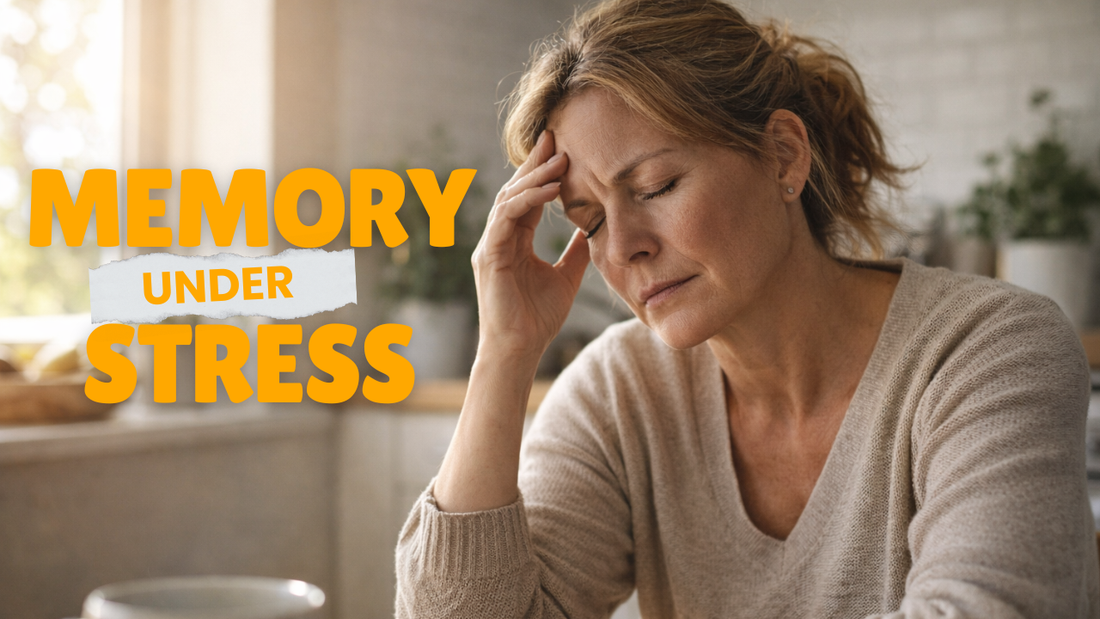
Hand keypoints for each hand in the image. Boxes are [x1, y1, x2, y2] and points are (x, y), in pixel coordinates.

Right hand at [471, 130, 588, 362]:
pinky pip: (506, 218)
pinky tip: (550, 190)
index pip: (528, 198)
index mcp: (513, 240)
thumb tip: (593, 229)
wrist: (520, 350)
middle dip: (535, 163)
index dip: (542, 172)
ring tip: (559, 159)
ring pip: (508, 199)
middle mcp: (498, 238)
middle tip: (555, 136)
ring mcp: (490, 245)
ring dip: (534, 177)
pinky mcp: (489, 256)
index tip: (561, 146)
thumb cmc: (538, 319)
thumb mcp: (566, 276)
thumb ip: (576, 251)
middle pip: (515, 190)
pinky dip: (527, 201)